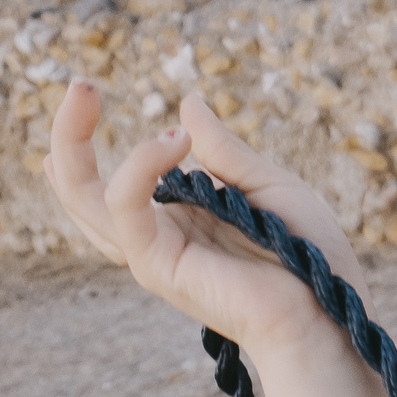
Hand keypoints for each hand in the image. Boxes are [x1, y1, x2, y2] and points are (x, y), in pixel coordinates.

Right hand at [45, 81, 365, 362]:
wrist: (328, 313)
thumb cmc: (311, 259)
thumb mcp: (269, 187)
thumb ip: (225, 151)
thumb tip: (187, 103)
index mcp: (182, 217)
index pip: (118, 180)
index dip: (92, 139)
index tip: (95, 92)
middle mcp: (158, 235)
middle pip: (81, 189)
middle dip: (68, 134)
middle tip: (81, 84)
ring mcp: (152, 252)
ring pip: (83, 198)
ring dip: (72, 141)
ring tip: (87, 90)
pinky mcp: (158, 265)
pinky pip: (125, 208)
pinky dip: (139, 167)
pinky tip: (173, 142)